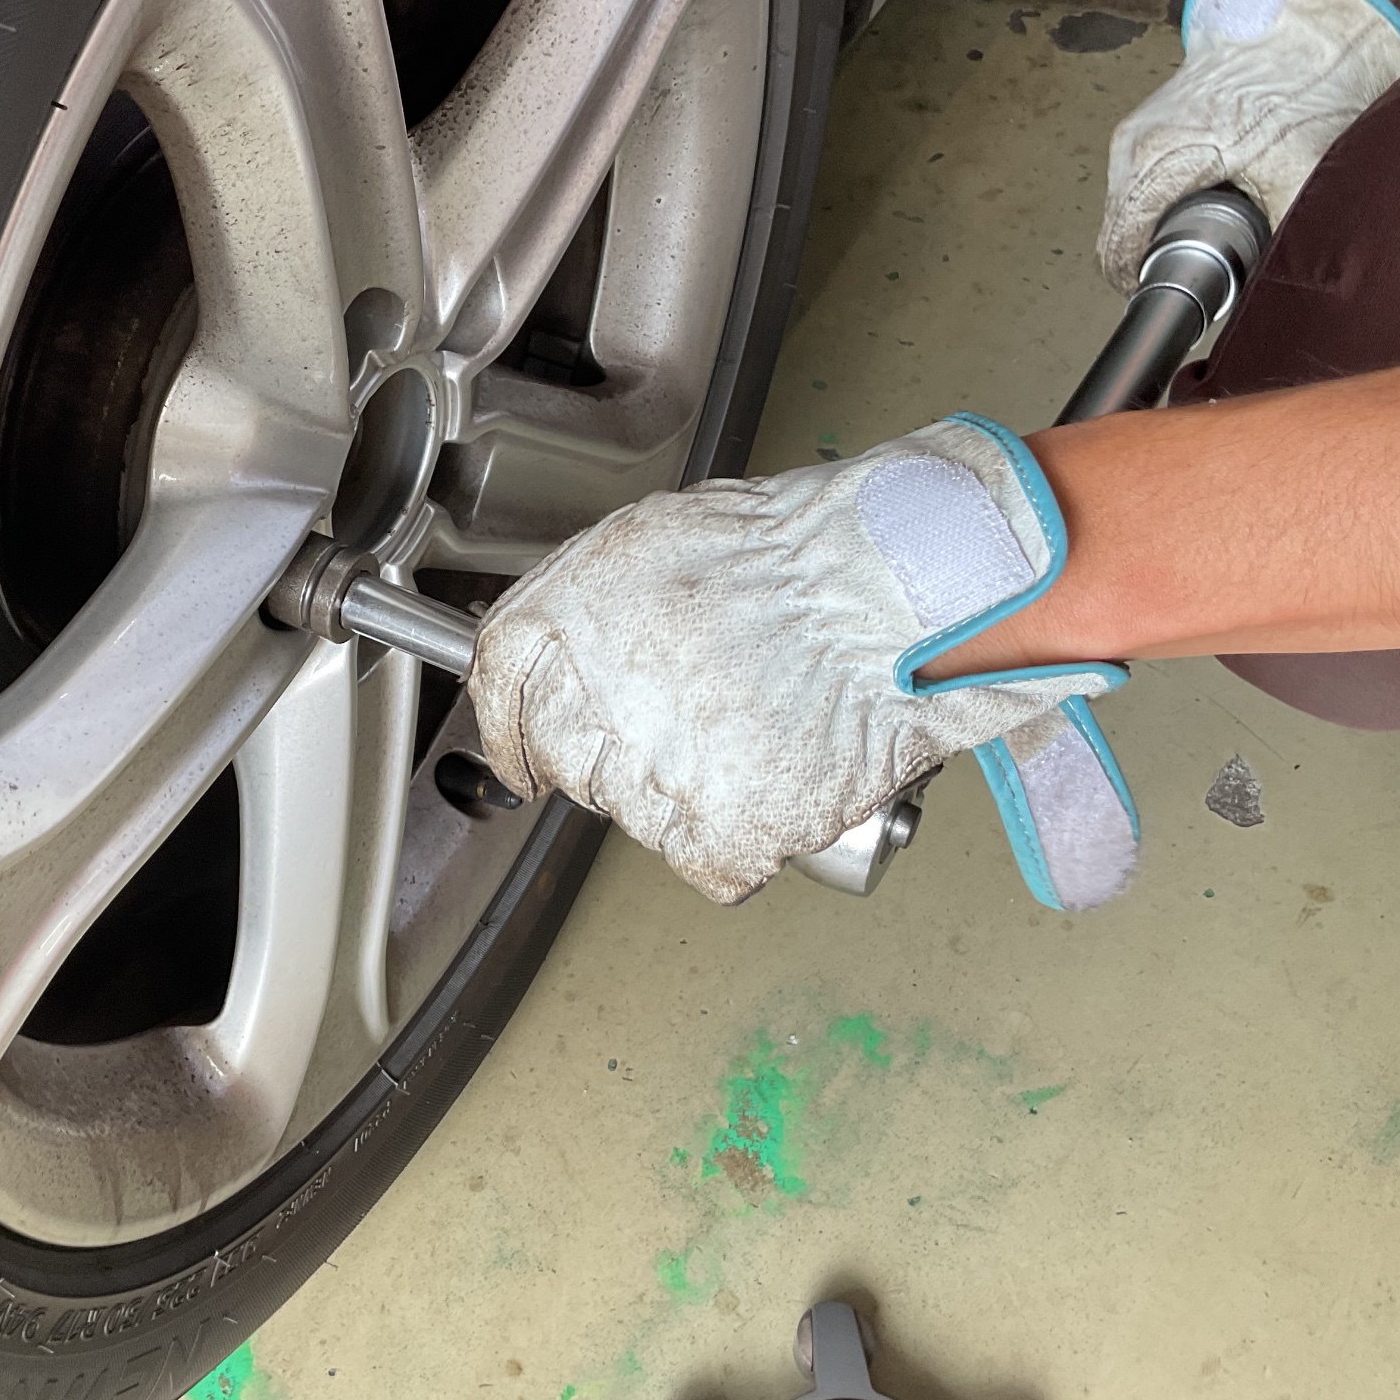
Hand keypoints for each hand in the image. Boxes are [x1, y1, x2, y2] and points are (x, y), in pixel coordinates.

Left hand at [466, 417, 1139, 908]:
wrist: (901, 587)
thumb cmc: (809, 548)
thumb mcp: (662, 538)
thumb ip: (594, 601)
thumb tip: (560, 651)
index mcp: (569, 613)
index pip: (498, 687)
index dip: (510, 727)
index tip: (519, 753)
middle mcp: (592, 695)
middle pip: (566, 759)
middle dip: (612, 754)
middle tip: (687, 726)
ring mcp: (654, 770)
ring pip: (634, 814)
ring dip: (684, 791)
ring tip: (757, 732)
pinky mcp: (721, 829)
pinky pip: (707, 860)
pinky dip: (743, 839)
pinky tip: (782, 782)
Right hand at [1098, 0, 1399, 291]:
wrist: (1304, 16)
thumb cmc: (1299, 80)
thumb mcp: (1298, 178)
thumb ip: (1275, 243)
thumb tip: (1267, 290)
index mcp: (1153, 162)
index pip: (1118, 251)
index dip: (1144, 285)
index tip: (1176, 299)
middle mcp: (1133, 145)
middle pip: (1123, 231)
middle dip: (1159, 257)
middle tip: (1209, 269)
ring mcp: (1140, 129)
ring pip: (1134, 204)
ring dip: (1164, 227)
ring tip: (1212, 233)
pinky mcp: (1155, 119)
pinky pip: (1147, 177)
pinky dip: (1170, 198)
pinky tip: (1210, 196)